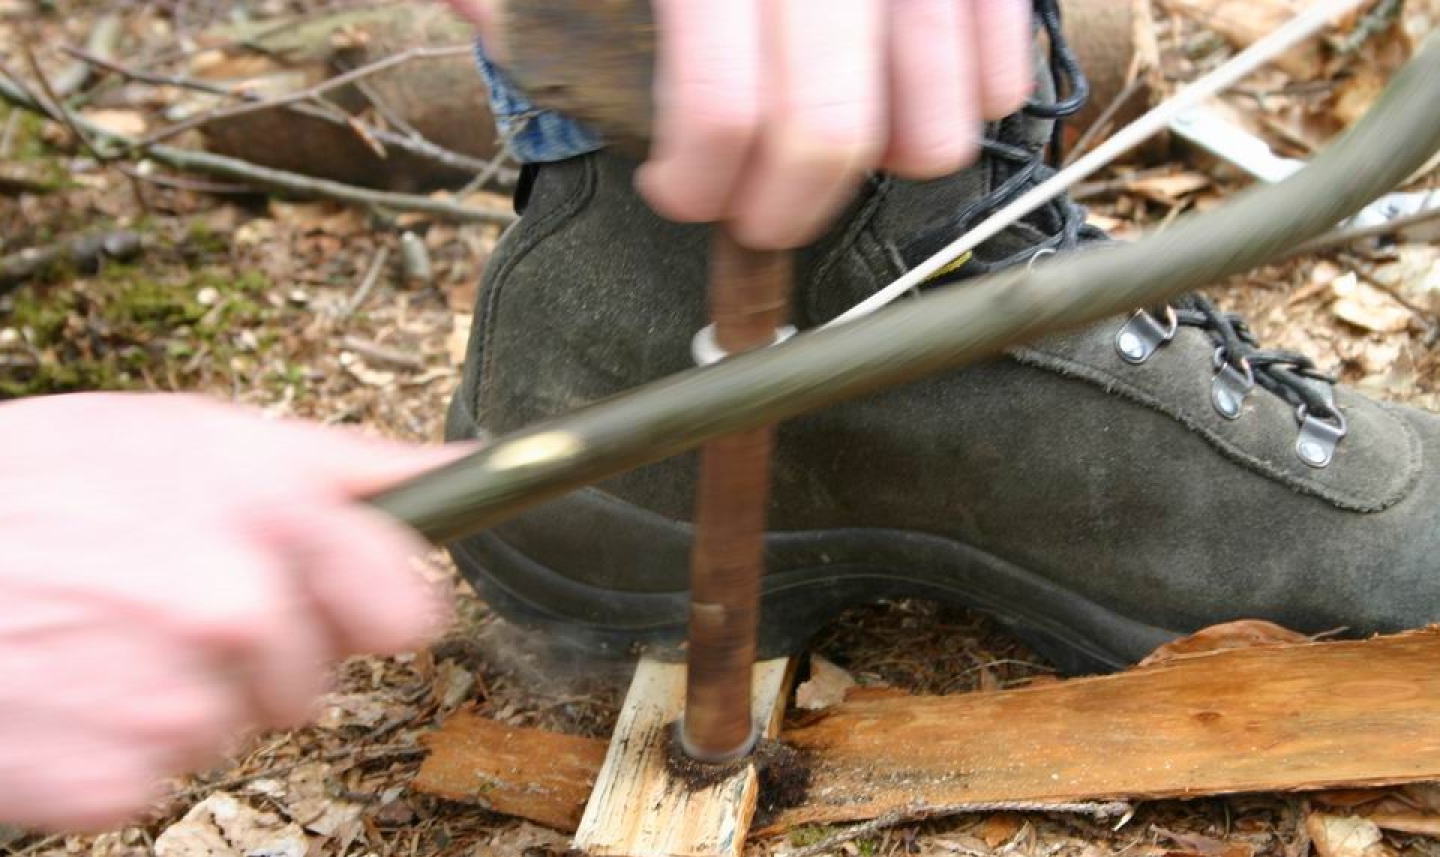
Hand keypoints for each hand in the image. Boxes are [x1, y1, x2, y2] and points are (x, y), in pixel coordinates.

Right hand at [0, 393, 455, 830]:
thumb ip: (341, 462)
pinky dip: (117, 747)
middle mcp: (236, 615)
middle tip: (166, 603)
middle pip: (320, 680)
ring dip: (182, 697)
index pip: (411, 609)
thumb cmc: (18, 485)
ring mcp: (175, 707)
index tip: (341, 602)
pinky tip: (62, 689)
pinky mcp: (112, 785)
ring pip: (236, 729)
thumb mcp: (185, 433)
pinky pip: (162, 779)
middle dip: (262, 651)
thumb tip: (460, 469)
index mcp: (272, 521)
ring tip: (96, 636)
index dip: (371, 605)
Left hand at [448, 0, 1034, 248]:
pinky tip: (906, 81)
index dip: (699, 184)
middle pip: (829, 137)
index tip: (678, 191)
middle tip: (755, 214)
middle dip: (783, 210)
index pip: (723, 109)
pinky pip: (1003, 68)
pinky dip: (965, 98)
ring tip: (833, 142)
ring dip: (879, 165)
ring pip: (936, 128)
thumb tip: (475, 9)